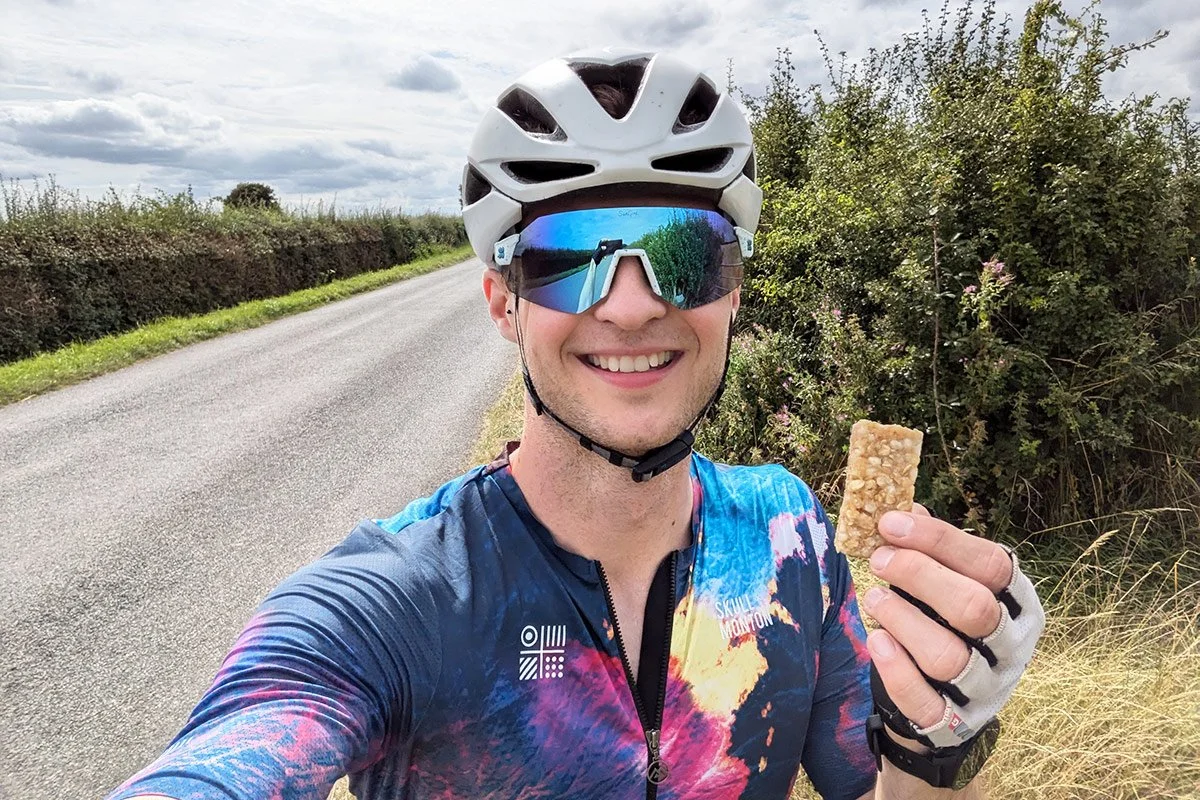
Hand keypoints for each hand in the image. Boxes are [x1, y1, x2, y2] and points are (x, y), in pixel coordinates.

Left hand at [861, 503, 1044, 748]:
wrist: (944, 707)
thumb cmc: (944, 625)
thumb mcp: (947, 585)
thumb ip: (931, 551)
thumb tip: (902, 508)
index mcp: (1017, 602)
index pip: (991, 564)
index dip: (938, 540)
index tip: (889, 523)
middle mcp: (1011, 645)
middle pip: (974, 608)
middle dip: (919, 576)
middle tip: (879, 559)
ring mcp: (986, 688)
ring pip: (948, 656)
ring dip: (903, 620)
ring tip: (874, 598)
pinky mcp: (954, 724)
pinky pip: (925, 701)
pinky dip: (896, 670)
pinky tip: (876, 641)